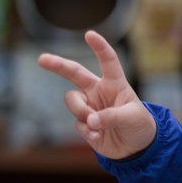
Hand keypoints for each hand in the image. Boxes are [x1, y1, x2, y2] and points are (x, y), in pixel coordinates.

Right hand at [38, 30, 156, 159]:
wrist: (135, 148)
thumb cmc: (139, 125)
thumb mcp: (131, 118)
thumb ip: (111, 117)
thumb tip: (91, 120)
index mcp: (115, 83)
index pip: (107, 61)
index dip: (99, 47)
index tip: (89, 34)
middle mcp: (99, 91)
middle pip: (75, 73)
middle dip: (58, 65)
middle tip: (42, 59)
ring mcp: (90, 107)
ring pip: (73, 102)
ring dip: (82, 113)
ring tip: (98, 126)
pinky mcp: (84, 123)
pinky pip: (78, 123)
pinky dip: (87, 131)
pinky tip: (99, 136)